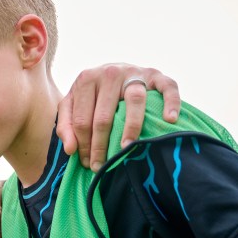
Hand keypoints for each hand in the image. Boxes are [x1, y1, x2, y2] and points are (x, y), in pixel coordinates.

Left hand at [57, 63, 180, 171]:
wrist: (114, 70)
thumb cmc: (92, 94)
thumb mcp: (71, 105)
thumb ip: (65, 125)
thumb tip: (70, 150)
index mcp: (86, 79)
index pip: (82, 119)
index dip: (83, 145)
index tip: (87, 164)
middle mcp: (110, 73)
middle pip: (104, 116)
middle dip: (101, 145)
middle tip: (102, 166)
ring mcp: (134, 72)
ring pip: (134, 101)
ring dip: (130, 127)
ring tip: (126, 149)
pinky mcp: (156, 74)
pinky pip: (167, 87)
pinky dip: (171, 102)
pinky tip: (169, 119)